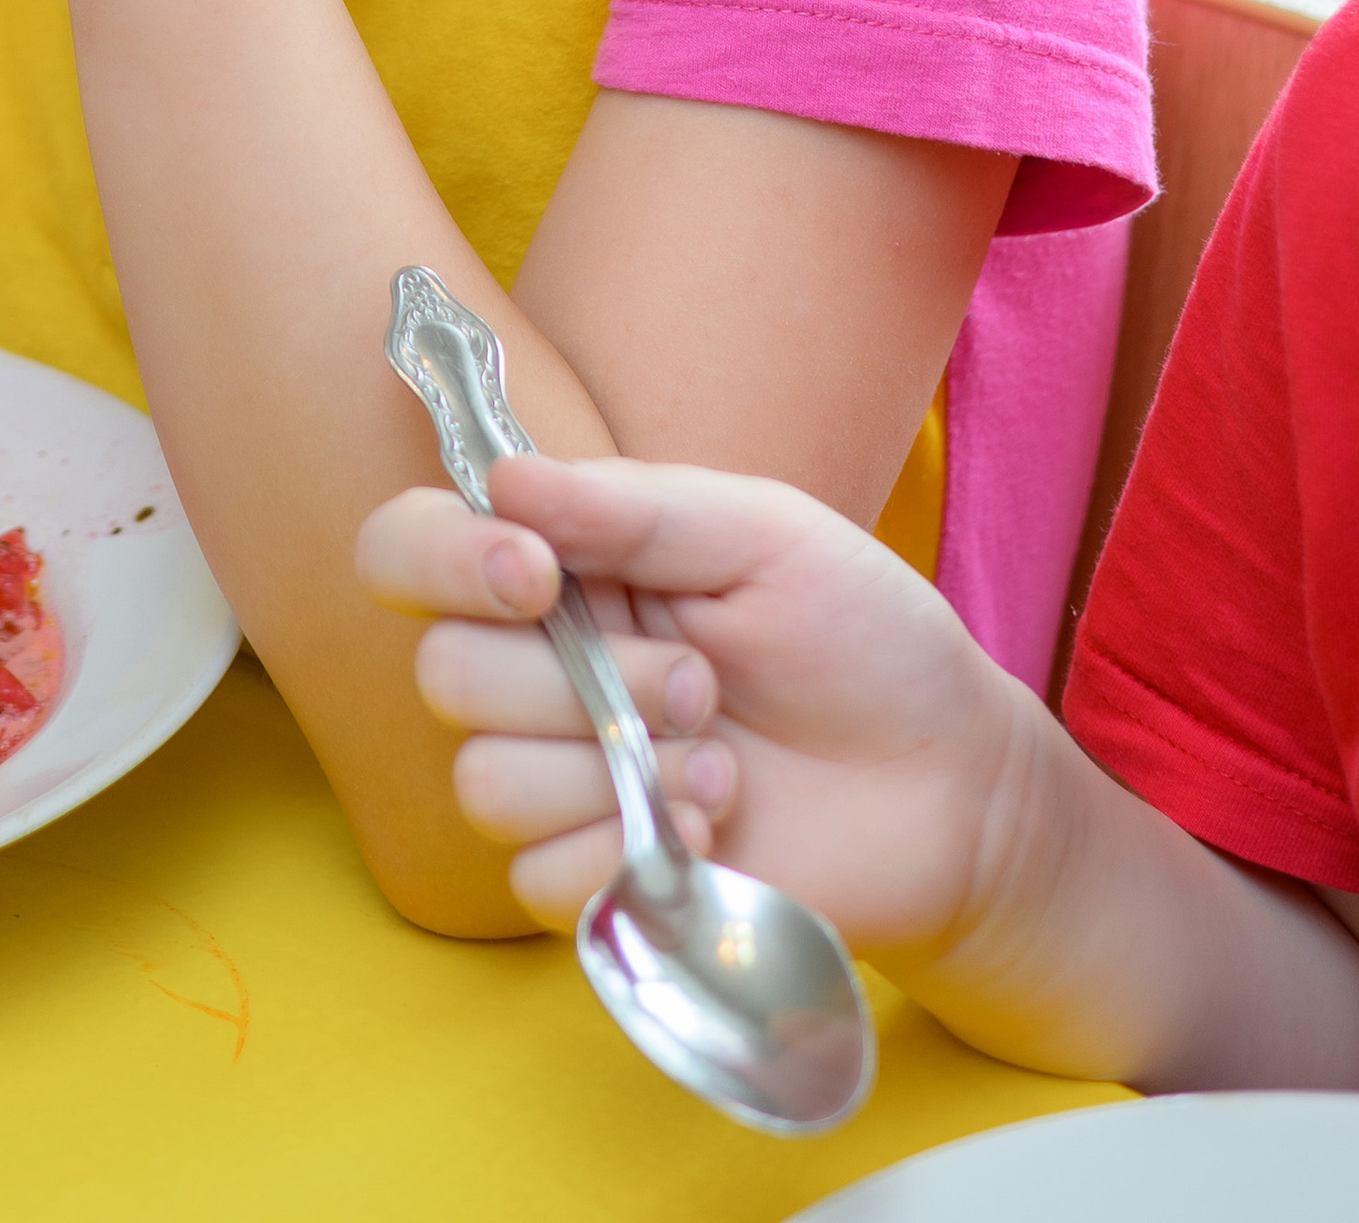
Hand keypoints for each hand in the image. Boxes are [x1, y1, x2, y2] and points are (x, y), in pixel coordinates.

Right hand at [357, 456, 1026, 961]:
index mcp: (564, 569)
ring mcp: (562, 782)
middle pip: (445, 674)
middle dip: (581, 682)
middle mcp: (540, 670)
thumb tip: (501, 478)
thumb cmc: (861, 636)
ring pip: (484, 779)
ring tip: (720, 759)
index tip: (538, 573)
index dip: (442, 559)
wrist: (949, 785)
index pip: (410, 548)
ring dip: (613, 769)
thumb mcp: (762, 533)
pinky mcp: (597, 881)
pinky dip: (627, 852)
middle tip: (699, 681)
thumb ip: (630, 508)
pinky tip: (713, 829)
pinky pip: (536, 879)